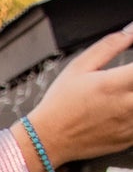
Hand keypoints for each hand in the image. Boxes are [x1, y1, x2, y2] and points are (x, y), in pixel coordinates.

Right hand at [19, 25, 132, 171]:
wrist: (47, 140)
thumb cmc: (59, 105)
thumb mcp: (78, 66)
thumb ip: (109, 45)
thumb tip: (130, 31)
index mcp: (114, 84)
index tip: (130, 69)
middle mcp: (125, 106)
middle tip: (126, 80)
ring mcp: (128, 125)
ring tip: (124, 94)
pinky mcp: (127, 139)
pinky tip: (123, 109)